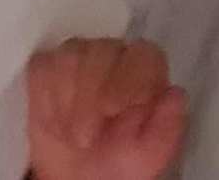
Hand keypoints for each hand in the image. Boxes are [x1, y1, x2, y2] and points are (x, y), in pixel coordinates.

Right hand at [25, 38, 187, 179]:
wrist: (76, 179)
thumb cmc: (116, 166)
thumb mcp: (148, 155)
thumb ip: (167, 127)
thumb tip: (175, 94)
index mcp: (146, 74)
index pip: (144, 54)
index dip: (129, 78)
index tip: (114, 110)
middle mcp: (115, 56)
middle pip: (102, 51)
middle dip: (90, 96)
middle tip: (86, 137)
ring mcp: (79, 57)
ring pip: (70, 56)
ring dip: (67, 102)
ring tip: (72, 134)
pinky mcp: (47, 67)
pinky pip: (43, 67)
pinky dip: (45, 97)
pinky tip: (55, 122)